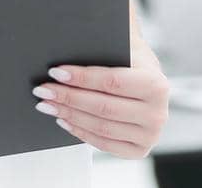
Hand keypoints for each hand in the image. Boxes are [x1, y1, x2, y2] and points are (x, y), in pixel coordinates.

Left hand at [32, 35, 168, 157]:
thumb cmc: (133, 63)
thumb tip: (66, 54)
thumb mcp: (126, 50)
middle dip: (68, 98)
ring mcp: (150, 135)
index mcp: (157, 85)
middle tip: (44, 90)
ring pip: (100, 127)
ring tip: (48, 104)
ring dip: (69, 115)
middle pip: (103, 107)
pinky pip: (103, 143)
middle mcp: (158, 113)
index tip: (56, 72)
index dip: (81, 78)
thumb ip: (102, 52)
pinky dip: (80, 131)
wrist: (150, 82)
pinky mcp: (139, 150)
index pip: (111, 82)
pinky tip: (64, 119)